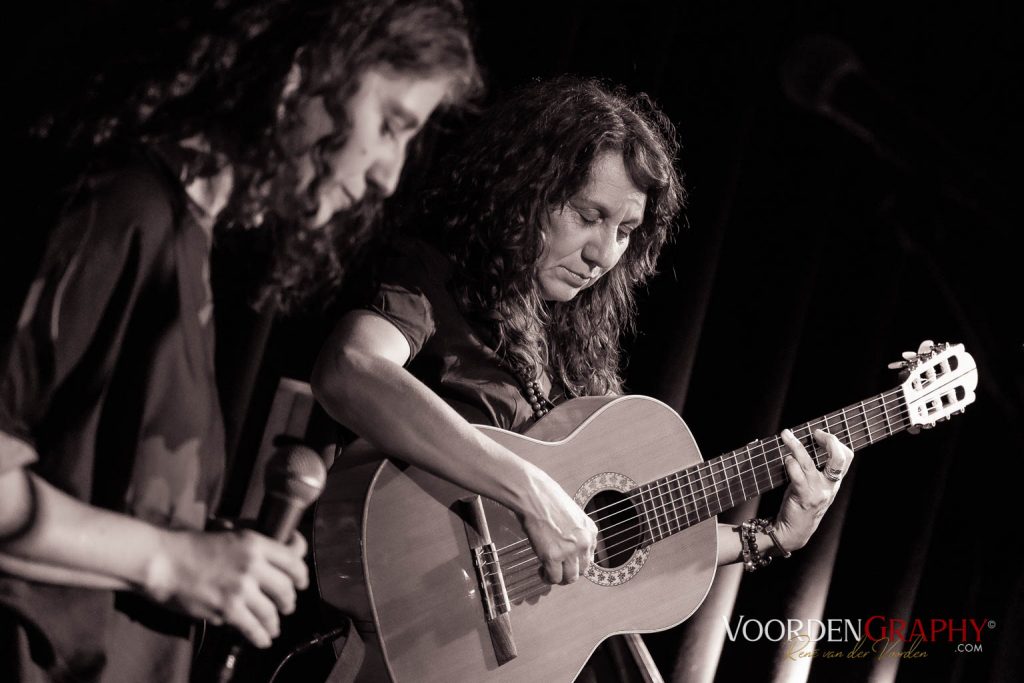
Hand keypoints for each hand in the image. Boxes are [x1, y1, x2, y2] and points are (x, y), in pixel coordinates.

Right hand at [144, 529, 308, 647]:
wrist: (163, 562)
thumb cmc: (193, 546)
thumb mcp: (231, 534)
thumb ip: (258, 544)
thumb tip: (287, 550)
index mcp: (255, 543)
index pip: (293, 561)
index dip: (301, 575)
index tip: (300, 583)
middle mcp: (252, 564)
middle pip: (286, 589)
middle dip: (289, 602)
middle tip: (287, 606)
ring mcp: (240, 588)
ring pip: (271, 611)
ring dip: (275, 622)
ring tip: (274, 627)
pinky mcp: (227, 609)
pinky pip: (253, 628)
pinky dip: (261, 636)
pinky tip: (263, 639)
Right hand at [519, 473, 597, 584]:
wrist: (533, 494)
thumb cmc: (547, 498)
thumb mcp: (572, 514)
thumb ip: (575, 531)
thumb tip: (568, 545)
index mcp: (590, 530)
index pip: (589, 556)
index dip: (576, 561)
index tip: (567, 561)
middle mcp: (583, 542)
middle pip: (582, 570)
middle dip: (570, 571)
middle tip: (558, 569)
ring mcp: (569, 551)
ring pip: (570, 578)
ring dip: (560, 578)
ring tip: (549, 573)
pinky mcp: (552, 556)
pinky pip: (554, 578)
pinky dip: (547, 578)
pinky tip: (541, 571)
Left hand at [775, 428, 853, 551]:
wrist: (795, 531)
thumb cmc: (801, 504)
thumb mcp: (814, 487)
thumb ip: (815, 470)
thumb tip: (804, 444)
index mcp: (834, 482)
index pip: (846, 457)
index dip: (837, 442)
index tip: (820, 433)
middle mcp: (829, 486)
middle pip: (839, 459)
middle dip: (829, 441)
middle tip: (815, 432)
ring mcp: (817, 492)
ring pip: (810, 463)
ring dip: (796, 446)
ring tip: (786, 434)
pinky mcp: (803, 497)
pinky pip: (797, 475)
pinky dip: (790, 463)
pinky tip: (785, 458)